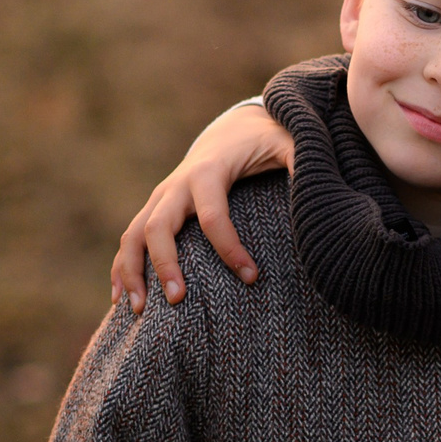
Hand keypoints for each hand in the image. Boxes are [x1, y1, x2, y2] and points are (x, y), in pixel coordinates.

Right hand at [109, 103, 292, 309]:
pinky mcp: (155, 209)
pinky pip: (131, 239)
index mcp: (210, 172)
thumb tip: (320, 191)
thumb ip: (305, 163)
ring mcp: (161, 198)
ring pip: (134, 235)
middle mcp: (177, 186)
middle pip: (159, 227)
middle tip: (177, 300)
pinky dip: (122, 268)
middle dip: (165, 264)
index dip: (230, 248)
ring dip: (131, 272)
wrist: (234, 130)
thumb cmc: (265, 143)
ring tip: (138, 311)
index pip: (213, 216)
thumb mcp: (290, 144)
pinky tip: (120, 300)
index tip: (252, 277)